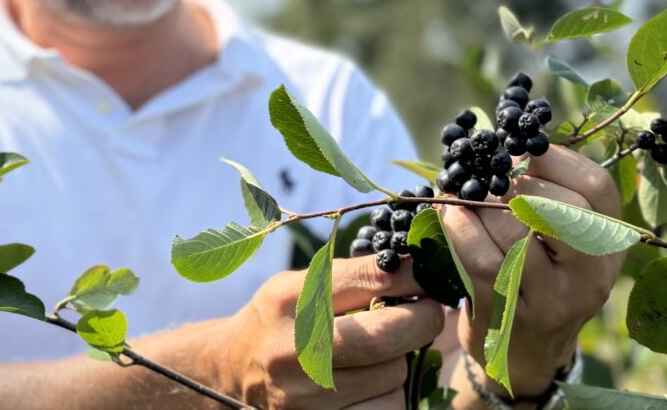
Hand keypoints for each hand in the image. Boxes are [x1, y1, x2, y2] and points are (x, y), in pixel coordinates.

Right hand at [221, 256, 444, 408]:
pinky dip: (387, 395)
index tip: (433, 274)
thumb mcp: (300, 284)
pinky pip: (386, 409)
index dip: (413, 276)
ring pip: (392, 377)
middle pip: (386, 338)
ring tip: (378, 353)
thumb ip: (352, 277)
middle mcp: (294, 349)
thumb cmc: (278, 319)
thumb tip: (417, 271)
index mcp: (292, 300)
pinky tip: (368, 384)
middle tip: (430, 312)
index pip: (368, 280)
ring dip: (397, 362)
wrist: (233, 369)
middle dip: (422, 320)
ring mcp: (305, 396)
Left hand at [443, 144, 623, 397]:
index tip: (520, 154)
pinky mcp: (509, 315)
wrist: (520, 351)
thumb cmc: (534, 276)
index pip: (595, 188)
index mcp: (607, 246)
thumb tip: (505, 144)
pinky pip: (478, 260)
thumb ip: (545, 193)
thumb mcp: (557, 241)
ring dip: (478, 206)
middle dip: (514, 185)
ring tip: (463, 197)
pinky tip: (450, 217)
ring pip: (513, 233)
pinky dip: (458, 230)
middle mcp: (589, 275)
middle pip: (561, 209)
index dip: (553, 160)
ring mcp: (551, 300)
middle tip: (489, 180)